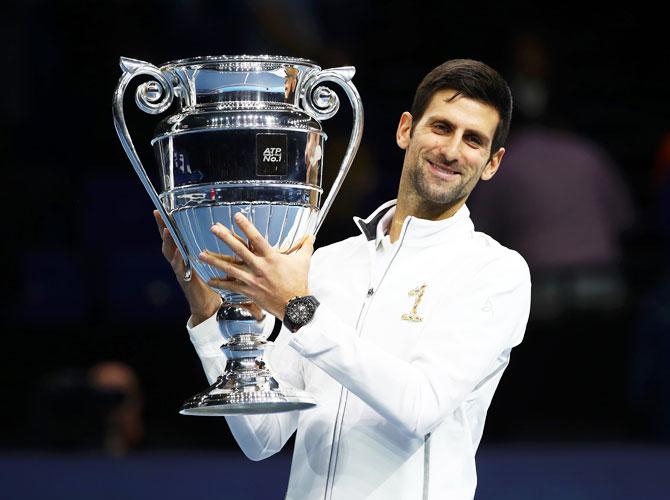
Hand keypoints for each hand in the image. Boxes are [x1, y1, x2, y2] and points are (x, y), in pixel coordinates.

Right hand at [153, 210, 220, 325]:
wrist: (211, 306)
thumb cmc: (215, 283)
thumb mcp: (217, 262)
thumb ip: (218, 248)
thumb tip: (228, 230)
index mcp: (186, 255)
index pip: (176, 236)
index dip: (169, 223)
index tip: (163, 208)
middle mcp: (180, 262)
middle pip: (168, 242)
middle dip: (162, 227)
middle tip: (159, 213)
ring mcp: (181, 271)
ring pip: (170, 254)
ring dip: (168, 242)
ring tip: (167, 230)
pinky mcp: (186, 282)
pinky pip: (180, 269)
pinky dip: (179, 260)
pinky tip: (179, 252)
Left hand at [199, 212, 314, 319]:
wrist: (295, 306)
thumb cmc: (299, 283)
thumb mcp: (303, 261)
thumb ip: (305, 246)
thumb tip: (311, 236)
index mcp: (272, 258)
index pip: (257, 238)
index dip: (246, 226)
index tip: (236, 216)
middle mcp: (260, 267)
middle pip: (239, 250)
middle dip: (226, 238)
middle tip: (214, 228)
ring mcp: (252, 280)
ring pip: (230, 268)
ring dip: (215, 261)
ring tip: (201, 254)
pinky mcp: (249, 291)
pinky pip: (231, 286)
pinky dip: (220, 283)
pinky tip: (209, 279)